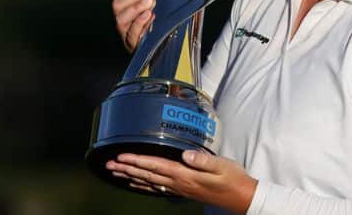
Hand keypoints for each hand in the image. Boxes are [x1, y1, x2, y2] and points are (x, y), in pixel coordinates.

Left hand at [106, 150, 257, 213]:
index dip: (138, 161)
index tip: (122, 156)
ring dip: (131, 177)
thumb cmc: (233, 179)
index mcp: (186, 175)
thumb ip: (203, 160)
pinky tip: (136, 183)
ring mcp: (180, 189)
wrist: (242, 198)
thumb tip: (185, 154)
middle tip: (109, 164)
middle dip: (128, 169)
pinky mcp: (183, 191)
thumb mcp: (222, 166)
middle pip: (148, 175)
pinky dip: (144, 185)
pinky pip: (157, 188)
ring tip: (116, 172)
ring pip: (149, 182)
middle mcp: (179, 183)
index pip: (157, 166)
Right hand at [111, 0, 157, 52]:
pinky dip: (140, 22)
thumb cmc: (150, 27)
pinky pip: (132, 33)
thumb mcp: (150, 9)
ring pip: (122, 18)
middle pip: (119, 5)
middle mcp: (121, 18)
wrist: (151, 50)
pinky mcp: (132, 43)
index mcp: (124, 8)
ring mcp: (124, 31)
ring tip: (150, 1)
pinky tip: (148, 15)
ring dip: (137, 7)